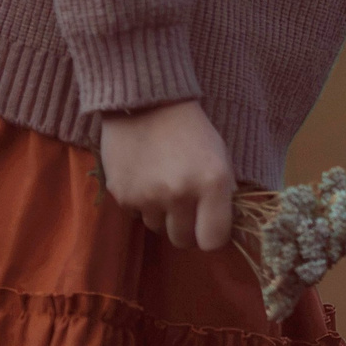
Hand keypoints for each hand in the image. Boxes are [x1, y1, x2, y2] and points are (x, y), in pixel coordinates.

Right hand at [98, 99, 236, 250]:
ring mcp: (148, 197)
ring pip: (158, 228)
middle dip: (187, 230)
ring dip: (163, 215)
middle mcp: (181, 194)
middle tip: (187, 209)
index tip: (210, 227)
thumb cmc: (192, 130)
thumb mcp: (220, 157)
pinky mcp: (123, 196)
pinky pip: (137, 215)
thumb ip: (222, 194)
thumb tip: (222, 226)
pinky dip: (143, 204)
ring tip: (164, 185)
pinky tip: (146, 178)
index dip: (212, 236)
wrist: (147, 104)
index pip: (213, 240)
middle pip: (183, 240)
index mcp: (213, 183)